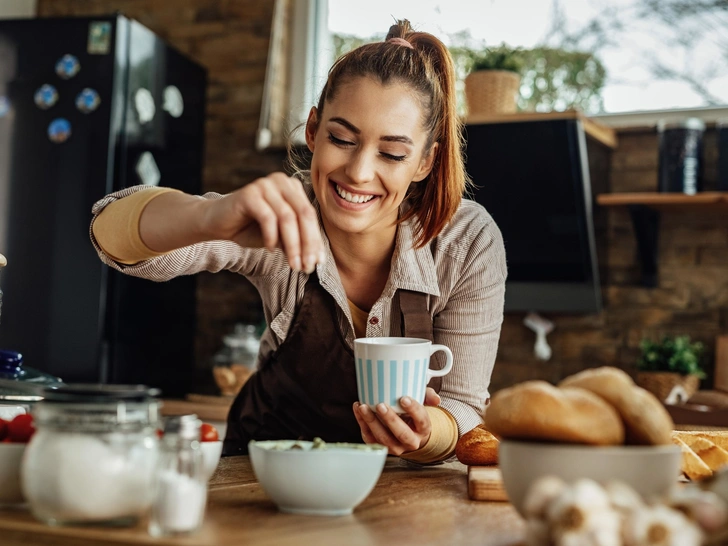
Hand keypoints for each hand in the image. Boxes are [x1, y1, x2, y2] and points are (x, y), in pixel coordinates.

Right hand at [203, 172, 324, 271]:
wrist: (217, 223)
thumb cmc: (250, 229)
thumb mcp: (279, 237)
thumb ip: (297, 241)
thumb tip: (316, 259)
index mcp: (292, 188)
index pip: (310, 215)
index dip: (315, 240)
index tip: (317, 263)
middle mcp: (281, 181)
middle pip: (303, 214)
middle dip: (307, 244)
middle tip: (307, 266)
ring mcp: (265, 185)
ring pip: (287, 217)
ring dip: (293, 245)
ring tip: (293, 264)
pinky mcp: (249, 193)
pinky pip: (268, 217)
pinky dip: (272, 236)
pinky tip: (270, 249)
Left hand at [353, 388, 440, 455]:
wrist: (408, 433)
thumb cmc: (414, 415)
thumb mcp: (423, 404)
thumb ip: (427, 396)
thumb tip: (435, 398)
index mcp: (423, 429)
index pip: (421, 420)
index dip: (413, 410)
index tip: (404, 399)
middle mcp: (411, 441)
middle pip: (401, 433)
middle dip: (390, 419)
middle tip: (380, 404)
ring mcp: (395, 447)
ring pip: (383, 438)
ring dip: (372, 422)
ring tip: (363, 406)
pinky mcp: (381, 447)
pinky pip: (370, 438)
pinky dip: (362, 424)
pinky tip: (358, 409)